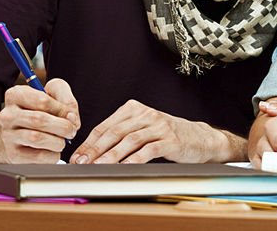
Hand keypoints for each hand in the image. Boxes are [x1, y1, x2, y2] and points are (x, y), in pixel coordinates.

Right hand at [0, 78, 79, 162]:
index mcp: (16, 95)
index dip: (62, 109)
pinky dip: (52, 155)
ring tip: (62, 141)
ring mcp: (8, 136)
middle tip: (71, 130)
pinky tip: (52, 150)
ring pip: (37, 138)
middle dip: (62, 126)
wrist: (20, 133)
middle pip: (39, 120)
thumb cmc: (39, 110)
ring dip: (58, 141)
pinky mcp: (13, 155)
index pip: (43, 101)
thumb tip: (71, 118)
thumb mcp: (53, 94)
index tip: (70, 115)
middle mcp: (8, 115)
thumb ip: (66, 100)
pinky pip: (38, 157)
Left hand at [71, 99, 238, 163]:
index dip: (89, 142)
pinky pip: (148, 150)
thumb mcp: (142, 129)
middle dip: (95, 149)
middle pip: (115, 132)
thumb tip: (92, 152)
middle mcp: (146, 114)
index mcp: (134, 109)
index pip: (106, 126)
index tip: (77, 156)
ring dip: (111, 155)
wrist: (200, 138)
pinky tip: (124, 167)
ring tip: (98, 166)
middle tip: (82, 162)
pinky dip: (134, 159)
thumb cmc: (166, 135)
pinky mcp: (170, 139)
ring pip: (129, 141)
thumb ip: (121, 135)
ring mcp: (159, 125)